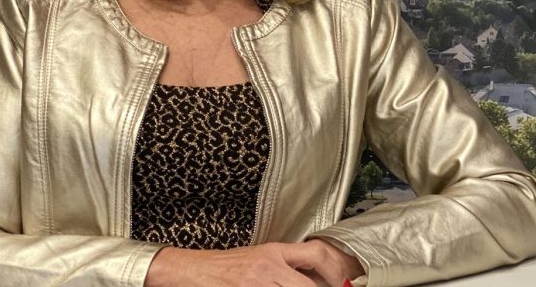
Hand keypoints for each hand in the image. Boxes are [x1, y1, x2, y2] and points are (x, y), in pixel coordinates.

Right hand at [143, 241, 361, 286]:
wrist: (190, 271)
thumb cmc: (224, 267)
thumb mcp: (260, 258)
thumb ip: (287, 266)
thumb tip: (319, 277)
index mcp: (274, 252)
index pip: (316, 254)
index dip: (336, 271)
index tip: (346, 284)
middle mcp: (267, 267)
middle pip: (307, 285)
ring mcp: (255, 284)